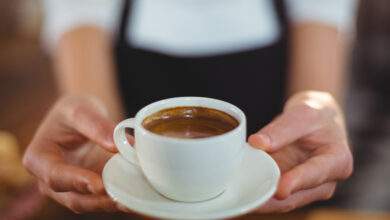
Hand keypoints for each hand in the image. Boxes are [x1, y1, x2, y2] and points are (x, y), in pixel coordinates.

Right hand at [23, 96, 123, 212]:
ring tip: (134, 201)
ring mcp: (72, 187)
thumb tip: (116, 145)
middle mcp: (51, 179)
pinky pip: (104, 197)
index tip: (99, 185)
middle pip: (73, 198)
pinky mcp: (91, 189)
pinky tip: (139, 196)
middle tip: (122, 199)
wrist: (83, 115)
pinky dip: (121, 198)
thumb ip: (97, 125)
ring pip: (91, 203)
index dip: (77, 182)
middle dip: (99, 201)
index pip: (55, 176)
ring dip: (112, 203)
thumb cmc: (74, 109)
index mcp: (39, 158)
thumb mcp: (81, 110)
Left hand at [248, 91, 352, 212]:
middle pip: (296, 196)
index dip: (297, 182)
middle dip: (271, 201)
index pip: (316, 173)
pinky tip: (239, 195)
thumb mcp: (302, 114)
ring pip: (281, 202)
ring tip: (239, 200)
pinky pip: (272, 197)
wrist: (318, 121)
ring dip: (260, 202)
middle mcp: (324, 182)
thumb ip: (281, 130)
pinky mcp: (289, 189)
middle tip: (248, 199)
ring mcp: (306, 189)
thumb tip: (257, 143)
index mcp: (337, 161)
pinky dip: (257, 196)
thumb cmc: (316, 116)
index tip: (281, 189)